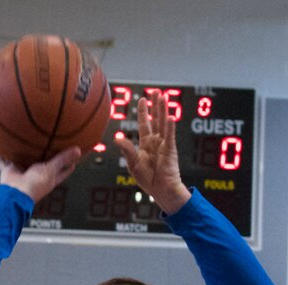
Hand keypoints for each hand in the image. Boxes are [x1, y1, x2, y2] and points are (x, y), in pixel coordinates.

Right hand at [0, 146, 81, 201]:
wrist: (15, 193)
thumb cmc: (34, 185)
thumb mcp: (51, 170)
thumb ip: (62, 159)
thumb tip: (78, 151)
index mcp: (49, 178)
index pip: (63, 170)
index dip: (69, 164)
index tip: (74, 155)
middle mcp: (36, 175)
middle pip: (43, 164)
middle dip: (46, 155)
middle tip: (49, 142)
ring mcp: (23, 174)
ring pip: (24, 161)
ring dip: (23, 154)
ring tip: (25, 141)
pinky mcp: (11, 172)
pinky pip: (4, 162)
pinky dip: (0, 156)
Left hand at [114, 92, 190, 213]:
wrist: (160, 190)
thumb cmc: (148, 179)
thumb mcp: (132, 164)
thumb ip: (127, 150)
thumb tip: (117, 139)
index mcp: (146, 144)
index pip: (144, 123)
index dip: (143, 111)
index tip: (142, 99)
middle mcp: (156, 141)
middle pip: (156, 119)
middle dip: (156, 105)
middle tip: (156, 91)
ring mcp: (164, 144)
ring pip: (163, 123)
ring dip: (163, 110)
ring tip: (163, 97)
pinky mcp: (170, 150)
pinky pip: (170, 136)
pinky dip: (170, 127)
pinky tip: (170, 117)